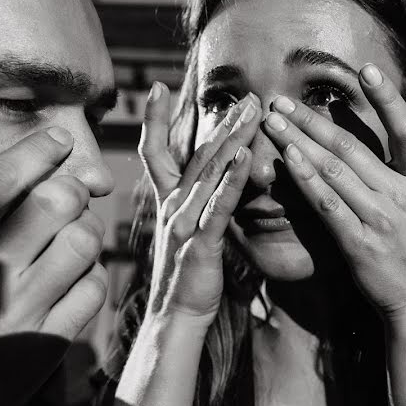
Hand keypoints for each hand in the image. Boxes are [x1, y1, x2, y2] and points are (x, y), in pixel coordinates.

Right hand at [0, 127, 107, 405]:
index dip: (37, 150)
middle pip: (57, 202)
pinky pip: (91, 292)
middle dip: (67, 185)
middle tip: (65, 187)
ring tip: (69, 232)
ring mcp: (22, 314)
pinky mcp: (45, 349)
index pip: (1, 179)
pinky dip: (89, 275)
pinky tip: (73, 276)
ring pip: (84, 243)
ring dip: (82, 229)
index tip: (53, 139)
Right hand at [139, 83, 256, 325]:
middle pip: (197, 155)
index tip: (156, 87)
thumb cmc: (187, 278)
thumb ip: (196, 206)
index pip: (154, 152)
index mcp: (169, 202)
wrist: (175, 318)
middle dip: (223, 122)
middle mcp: (173, 206)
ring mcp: (184, 222)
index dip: (153, 120)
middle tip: (248, 95)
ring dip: (233, 140)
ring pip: (210, 173)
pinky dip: (232, 180)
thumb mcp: (186, 234)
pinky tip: (245, 158)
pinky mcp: (200, 242)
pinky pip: (218, 205)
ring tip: (253, 112)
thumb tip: (212, 185)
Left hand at [262, 64, 405, 324]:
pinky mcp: (358, 243)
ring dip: (300, 143)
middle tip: (282, 100)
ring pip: (334, 171)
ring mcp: (378, 219)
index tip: (365, 69)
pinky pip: (328, 205)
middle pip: (353, 148)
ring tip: (273, 122)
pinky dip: (307, 180)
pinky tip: (287, 160)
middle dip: (314, 121)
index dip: (388, 99)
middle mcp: (400, 195)